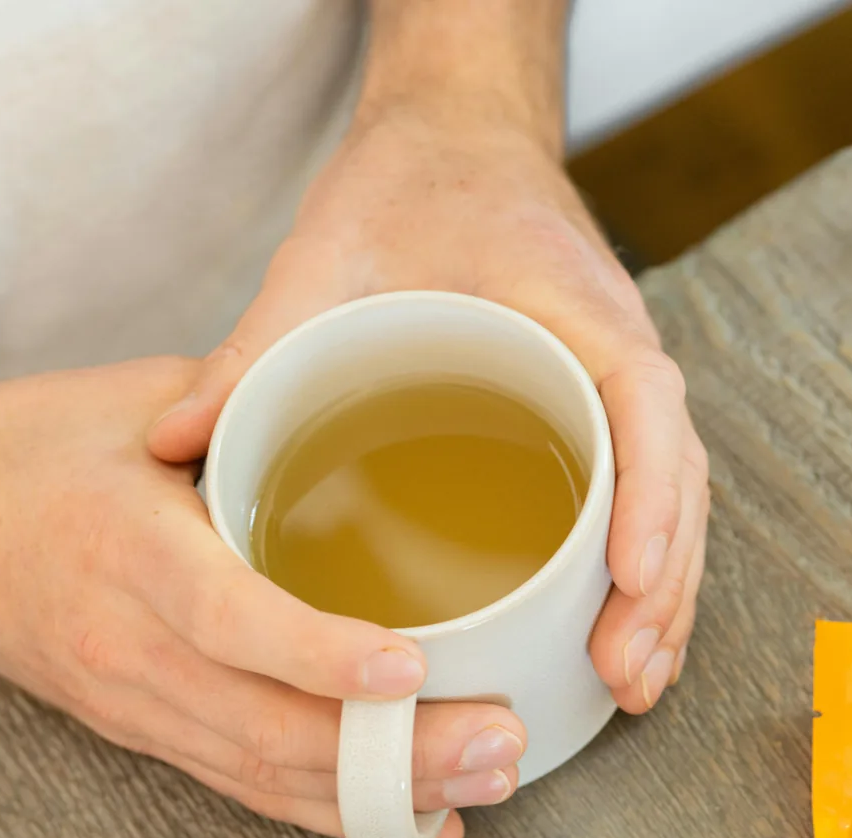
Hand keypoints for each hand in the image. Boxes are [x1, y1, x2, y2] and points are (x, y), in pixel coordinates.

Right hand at [0, 358, 527, 837]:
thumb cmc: (28, 450)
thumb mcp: (131, 399)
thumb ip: (242, 405)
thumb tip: (361, 395)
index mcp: (127, 550)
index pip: (230, 618)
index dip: (321, 655)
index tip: (413, 667)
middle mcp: (129, 646)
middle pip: (266, 728)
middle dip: (393, 752)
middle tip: (500, 745)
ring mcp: (135, 703)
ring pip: (263, 775)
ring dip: (380, 795)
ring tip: (486, 786)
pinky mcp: (144, 730)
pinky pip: (244, 786)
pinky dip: (333, 811)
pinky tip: (417, 819)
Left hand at [151, 103, 708, 712]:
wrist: (456, 142)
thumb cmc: (407, 189)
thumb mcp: (325, 256)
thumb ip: (256, 343)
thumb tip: (172, 442)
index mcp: (573, 305)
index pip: (645, 400)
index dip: (651, 493)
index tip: (628, 577)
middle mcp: (615, 350)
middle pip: (679, 474)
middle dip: (665, 582)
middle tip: (626, 673)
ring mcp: (615, 384)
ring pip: (677, 497)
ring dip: (666, 594)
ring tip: (633, 681)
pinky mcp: (599, 410)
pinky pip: (646, 495)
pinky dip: (646, 569)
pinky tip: (616, 637)